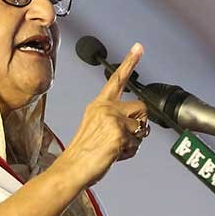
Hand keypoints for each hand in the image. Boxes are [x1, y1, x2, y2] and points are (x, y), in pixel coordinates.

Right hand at [55, 43, 149, 188]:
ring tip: (113, 148)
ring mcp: (112, 120)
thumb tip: (138, 124)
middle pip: (141, 108)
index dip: (130, 62)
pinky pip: (137, 144)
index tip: (139, 47)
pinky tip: (113, 154)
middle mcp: (105, 108)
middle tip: (122, 138)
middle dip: (140, 125)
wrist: (72, 168)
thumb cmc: (84, 152)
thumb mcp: (97, 127)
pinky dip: (129, 153)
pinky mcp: (118, 133)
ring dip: (133, 142)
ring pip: (141, 129)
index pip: (116, 80)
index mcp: (99, 104)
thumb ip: (115, 119)